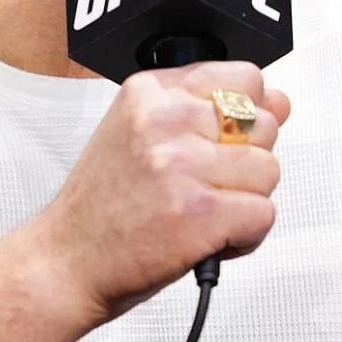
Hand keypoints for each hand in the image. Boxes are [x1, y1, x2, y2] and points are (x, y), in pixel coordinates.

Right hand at [31, 60, 289, 321]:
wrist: (64, 264)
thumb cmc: (103, 207)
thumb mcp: (139, 134)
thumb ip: (205, 112)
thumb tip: (278, 103)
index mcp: (151, 93)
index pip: (245, 77)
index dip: (246, 116)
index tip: (220, 142)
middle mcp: (164, 121)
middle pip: (265, 125)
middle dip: (245, 163)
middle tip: (200, 186)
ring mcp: (181, 164)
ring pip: (269, 171)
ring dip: (245, 201)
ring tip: (200, 213)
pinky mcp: (200, 211)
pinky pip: (264, 214)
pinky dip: (244, 236)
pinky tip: (206, 238)